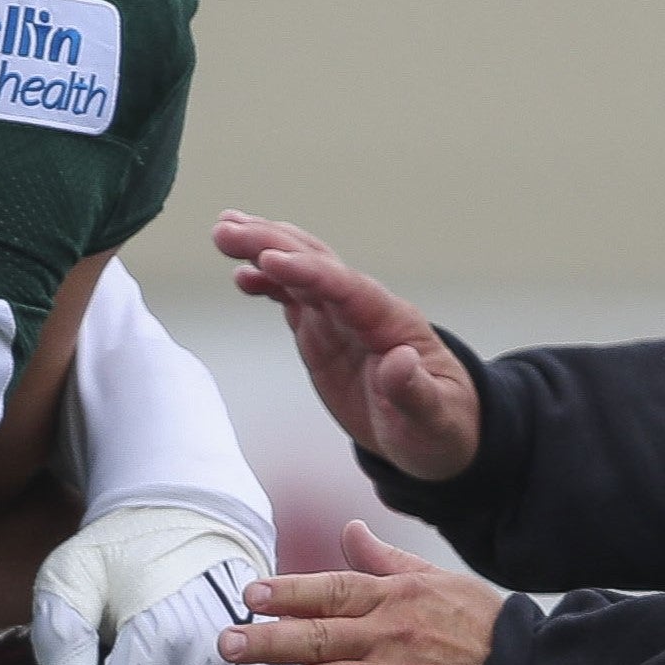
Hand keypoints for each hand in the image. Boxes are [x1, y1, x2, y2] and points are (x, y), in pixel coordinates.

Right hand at [212, 213, 478, 481]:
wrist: (436, 435)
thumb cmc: (441, 427)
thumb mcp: (433, 419)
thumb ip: (415, 392)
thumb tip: (400, 361)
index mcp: (392, 324)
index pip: (346, 288)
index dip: (307, 271)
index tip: (269, 258)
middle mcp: (364, 311)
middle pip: (317, 265)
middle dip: (273, 244)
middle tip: (226, 229)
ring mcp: (342, 320)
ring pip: (300, 273)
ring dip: (263, 249)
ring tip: (223, 232)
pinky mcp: (324, 334)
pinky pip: (293, 298)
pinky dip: (268, 282)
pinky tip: (240, 273)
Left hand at [221, 521, 506, 664]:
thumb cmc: (482, 629)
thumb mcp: (438, 581)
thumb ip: (386, 560)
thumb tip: (349, 532)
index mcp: (397, 599)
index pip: (332, 590)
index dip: (288, 592)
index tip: (251, 595)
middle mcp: (391, 639)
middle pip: (318, 638)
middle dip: (267, 641)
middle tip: (226, 643)